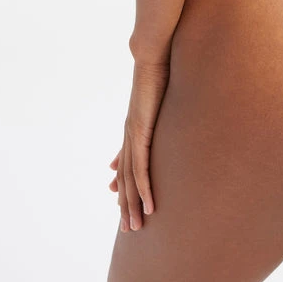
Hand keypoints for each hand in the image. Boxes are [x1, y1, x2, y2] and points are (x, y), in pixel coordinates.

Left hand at [108, 59, 170, 231]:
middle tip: (128, 227)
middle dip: (125, 203)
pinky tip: (149, 205)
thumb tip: (165, 105)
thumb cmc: (161, 68)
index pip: (126, 160)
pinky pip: (140, 168)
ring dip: (133, 205)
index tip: (118, 198)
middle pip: (124, 177)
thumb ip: (162, 108)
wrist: (153, 55)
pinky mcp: (140, 133)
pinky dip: (143, 190)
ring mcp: (133, 135)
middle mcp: (130, 134)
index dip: (122, 182)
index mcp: (135, 125)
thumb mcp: (163, 94)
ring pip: (129, 179)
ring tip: (136, 227)